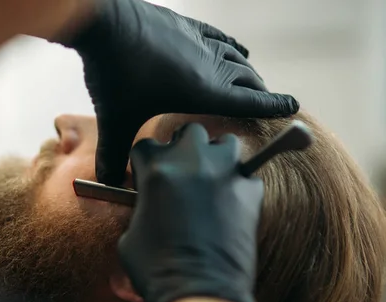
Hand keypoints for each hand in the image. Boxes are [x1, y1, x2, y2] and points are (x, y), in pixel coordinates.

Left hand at [61, 0, 298, 184]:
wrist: (106, 22)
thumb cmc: (115, 73)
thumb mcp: (115, 117)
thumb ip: (114, 151)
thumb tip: (108, 180)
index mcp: (202, 90)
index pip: (248, 102)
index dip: (272, 107)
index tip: (293, 106)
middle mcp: (209, 65)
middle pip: (247, 80)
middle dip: (260, 93)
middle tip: (269, 103)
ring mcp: (199, 41)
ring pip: (236, 57)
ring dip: (249, 71)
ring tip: (255, 81)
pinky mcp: (186, 25)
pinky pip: (220, 37)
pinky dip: (233, 47)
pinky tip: (237, 48)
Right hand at [118, 123, 263, 301]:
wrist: (199, 290)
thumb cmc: (157, 267)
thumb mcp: (131, 233)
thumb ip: (142, 206)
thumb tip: (151, 204)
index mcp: (156, 168)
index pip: (146, 144)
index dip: (147, 160)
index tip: (150, 174)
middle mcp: (191, 162)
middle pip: (189, 131)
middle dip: (185, 147)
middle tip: (184, 170)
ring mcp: (225, 173)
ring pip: (226, 142)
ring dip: (218, 155)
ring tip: (213, 177)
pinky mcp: (250, 192)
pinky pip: (249, 174)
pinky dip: (240, 183)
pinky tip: (232, 201)